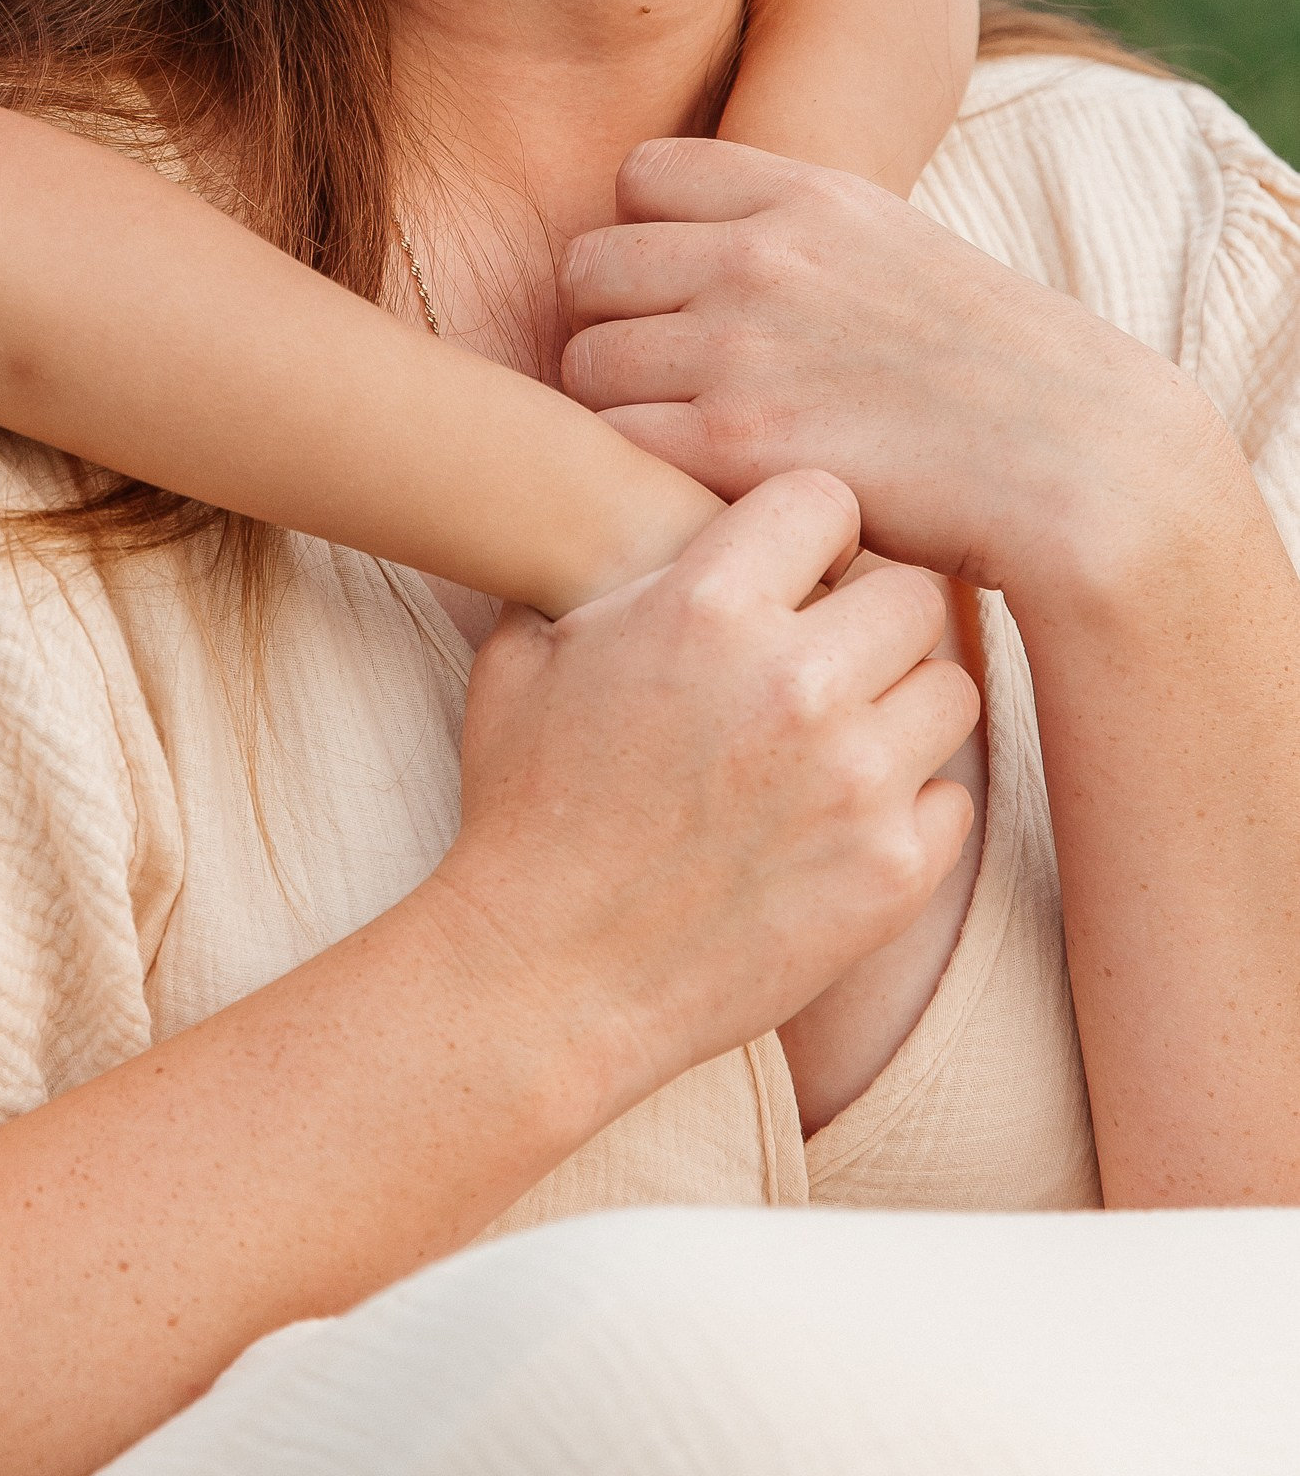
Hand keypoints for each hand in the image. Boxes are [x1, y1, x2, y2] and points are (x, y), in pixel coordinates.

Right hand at [429, 471, 978, 1116]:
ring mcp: (854, 782)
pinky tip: (839, 820)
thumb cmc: (524, 805)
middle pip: (911, 594)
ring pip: (950, 690)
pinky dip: (908, 805)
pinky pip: (952, 797)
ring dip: (899, 707)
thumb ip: (607, 570)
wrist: (546, 974)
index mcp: (704, 607)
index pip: (827, 501)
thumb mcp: (529, 651)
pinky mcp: (891, 872)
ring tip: (836, 740)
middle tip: (824, 660)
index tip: (794, 572)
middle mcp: (794, 682)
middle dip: (868, 620)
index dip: (809, 535)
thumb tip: (638, 512)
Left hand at [558, 136, 1242, 607]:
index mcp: (807, 195)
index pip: (640, 174)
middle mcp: (760, 255)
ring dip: (619, 407)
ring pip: (584, 359)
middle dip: (614, 325)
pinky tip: (698, 490)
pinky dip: (638, 472)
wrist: (1086, 467)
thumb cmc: (999, 379)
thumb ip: (802, 240)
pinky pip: (612, 439)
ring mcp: (740, 345)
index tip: (683, 299)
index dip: (646, 239)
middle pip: (588, 267)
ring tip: (689, 448)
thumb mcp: (901, 257)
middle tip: (672, 387)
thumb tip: (708, 251)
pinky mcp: (733, 440)